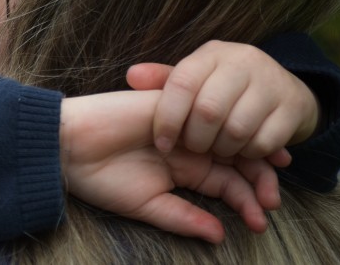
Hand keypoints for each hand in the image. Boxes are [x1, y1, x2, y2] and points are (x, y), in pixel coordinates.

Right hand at [59, 91, 277, 242]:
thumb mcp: (147, 206)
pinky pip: (207, 111)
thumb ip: (183, 219)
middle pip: (238, 157)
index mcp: (186, 169)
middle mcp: (191, 145)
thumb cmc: (101, 179)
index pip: (229, 182)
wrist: (68, 146)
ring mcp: (184, 123)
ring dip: (252, 155)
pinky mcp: (173, 103)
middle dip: (260, 180)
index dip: (249, 200)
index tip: (260, 222)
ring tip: (266, 180)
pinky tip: (242, 142)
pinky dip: (227, 127)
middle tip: (271, 203)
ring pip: (230, 135)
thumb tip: (219, 236)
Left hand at [126, 40, 318, 162]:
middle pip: (209, 111)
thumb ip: (164, 81)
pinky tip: (242, 149)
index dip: (168, 118)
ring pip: (237, 130)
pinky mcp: (292, 107)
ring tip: (217, 148)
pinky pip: (264, 143)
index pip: (182, 83)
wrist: (282, 87)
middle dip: (196, 139)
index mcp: (212, 54)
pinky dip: (248, 154)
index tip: (162, 143)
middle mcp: (243, 62)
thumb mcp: (195, 78)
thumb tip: (131, 76)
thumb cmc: (224, 86)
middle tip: (194, 148)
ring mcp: (271, 83)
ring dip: (222, 149)